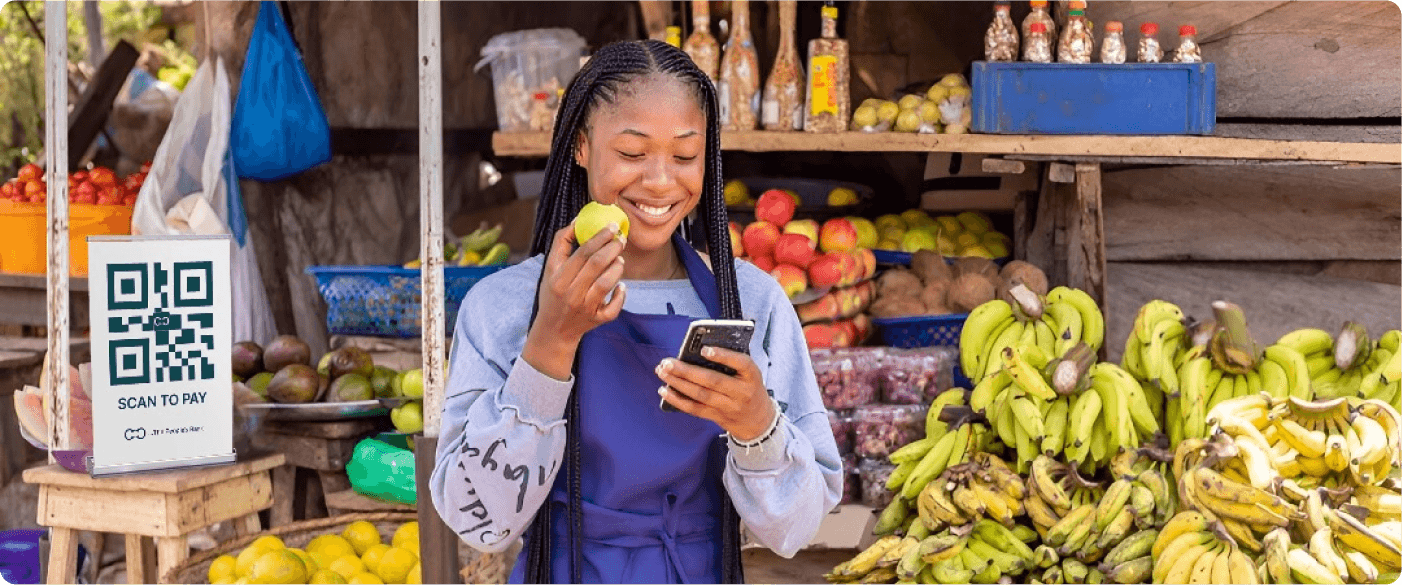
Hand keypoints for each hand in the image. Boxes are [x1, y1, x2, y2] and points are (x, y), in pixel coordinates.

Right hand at [522, 223, 627, 379]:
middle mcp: (570, 293)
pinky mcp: (595, 320)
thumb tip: (579, 220)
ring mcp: (584, 308)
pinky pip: (613, 308)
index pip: (582, 253)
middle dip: (612, 248)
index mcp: (558, 278)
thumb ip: (561, 243)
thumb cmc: (554, 293)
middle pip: (595, 265)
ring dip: (617, 268)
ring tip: (620, 260)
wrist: (554, 330)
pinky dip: (620, 295)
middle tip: (621, 239)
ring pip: (606, 284)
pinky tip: (621, 286)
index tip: (612, 226)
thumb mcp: (550, 269)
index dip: (599, 237)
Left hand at [656, 347, 775, 440]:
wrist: (759, 421)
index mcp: (752, 376)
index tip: (704, 350)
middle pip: (712, 381)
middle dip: (686, 371)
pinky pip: (695, 409)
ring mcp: (729, 407)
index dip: (723, 356)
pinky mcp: (718, 417)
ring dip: (678, 383)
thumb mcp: (749, 374)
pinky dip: (678, 400)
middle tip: (667, 362)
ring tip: (662, 372)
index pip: (741, 364)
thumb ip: (731, 362)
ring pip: (700, 395)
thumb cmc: (749, 388)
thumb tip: (698, 352)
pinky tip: (665, 391)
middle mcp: (741, 392)